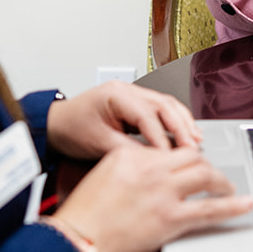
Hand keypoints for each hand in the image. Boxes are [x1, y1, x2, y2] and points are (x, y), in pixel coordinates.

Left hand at [46, 79, 201, 158]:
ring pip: (166, 104)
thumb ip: (128, 150)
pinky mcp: (134, 103)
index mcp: (116, 95)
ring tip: (196, 140)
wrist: (56, 125)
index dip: (162, 138)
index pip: (147, 116)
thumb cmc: (71, 129)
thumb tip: (154, 161)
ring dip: (183, 121)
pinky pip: (161, 109)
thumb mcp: (98, 143)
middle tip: (193, 148)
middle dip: (181, 127)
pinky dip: (175, 120)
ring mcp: (132, 94)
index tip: (171, 157)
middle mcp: (127, 90)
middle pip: (163, 105)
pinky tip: (186, 132)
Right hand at [53, 144, 251, 251]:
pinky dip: (232, 206)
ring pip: (205, 174)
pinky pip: (210, 208)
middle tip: (214, 175)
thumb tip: (153, 176)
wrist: (77, 239)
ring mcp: (162, 191)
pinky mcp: (170, 217)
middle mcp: (149, 167)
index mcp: (130, 154)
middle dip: (207, 165)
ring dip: (221, 181)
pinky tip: (243, 204)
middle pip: (191, 155)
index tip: (190, 164)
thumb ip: (130, 168)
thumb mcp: (103, 175)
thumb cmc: (84, 215)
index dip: (183, 157)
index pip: (167, 148)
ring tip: (228, 188)